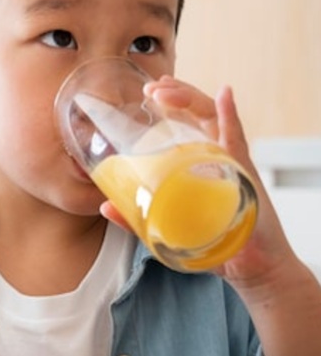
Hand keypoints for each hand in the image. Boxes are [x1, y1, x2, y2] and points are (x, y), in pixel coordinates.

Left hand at [139, 78, 295, 285]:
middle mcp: (216, 155)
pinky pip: (237, 139)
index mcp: (198, 161)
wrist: (252, 268)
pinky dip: (230, 116)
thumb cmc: (213, 243)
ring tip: (165, 90)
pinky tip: (224, 95)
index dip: (170, 102)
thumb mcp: (165, 229)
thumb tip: (104, 207)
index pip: (185, 122)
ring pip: (212, 118)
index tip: (148, 91)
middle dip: (175, 94)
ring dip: (189, 98)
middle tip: (151, 87)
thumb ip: (136, 218)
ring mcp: (231, 161)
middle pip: (197, 112)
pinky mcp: (244, 174)